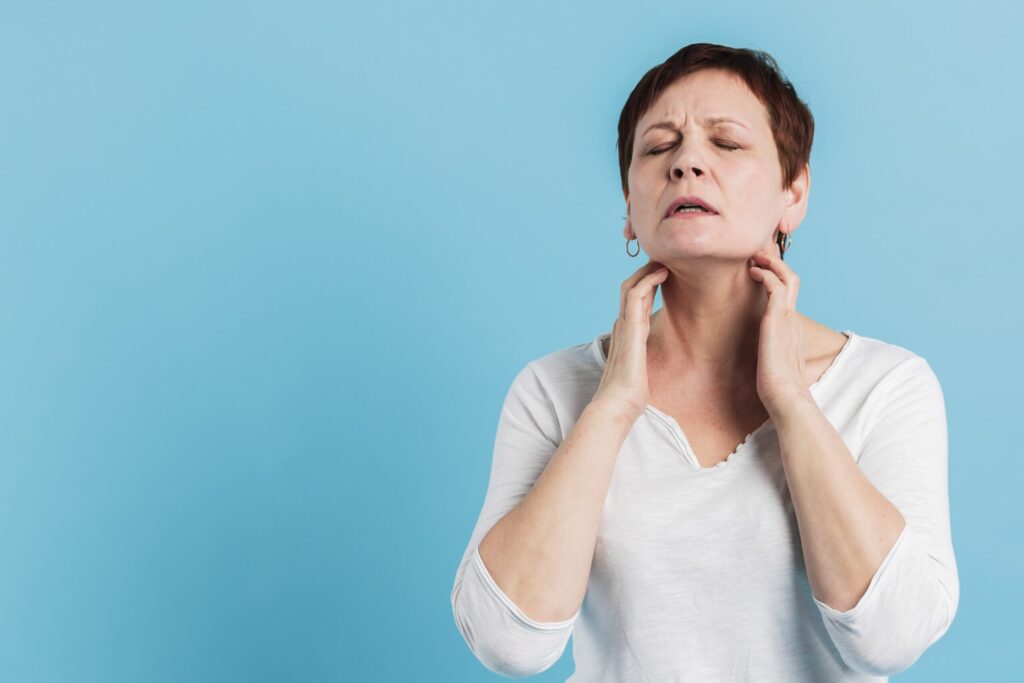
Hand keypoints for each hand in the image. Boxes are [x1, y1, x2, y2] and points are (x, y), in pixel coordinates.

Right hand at [592, 259, 669, 421]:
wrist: (617, 405)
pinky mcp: (629, 329)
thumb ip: (645, 359)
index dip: (646, 283)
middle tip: (663, 259)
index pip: (633, 300)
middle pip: (630, 288)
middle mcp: (622, 326)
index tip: (662, 272)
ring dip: (647, 270)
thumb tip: (654, 359)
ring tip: (663, 260)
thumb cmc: (629, 394)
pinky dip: (648, 280)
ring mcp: (623, 326)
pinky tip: (661, 273)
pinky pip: (634, 296)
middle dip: (646, 272)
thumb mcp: (641, 369)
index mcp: (625, 334)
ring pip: (631, 286)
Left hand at [747, 239, 810, 414]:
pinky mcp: (779, 320)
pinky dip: (766, 273)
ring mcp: (788, 318)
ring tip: (755, 255)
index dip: (776, 274)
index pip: (788, 291)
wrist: (785, 397)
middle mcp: (792, 319)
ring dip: (771, 262)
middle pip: (791, 278)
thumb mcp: (768, 359)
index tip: (760, 264)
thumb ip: (764, 349)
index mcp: (790, 326)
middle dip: (775, 260)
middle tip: (757, 251)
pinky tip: (753, 271)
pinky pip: (777, 287)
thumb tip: (752, 350)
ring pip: (788, 276)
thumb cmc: (775, 385)